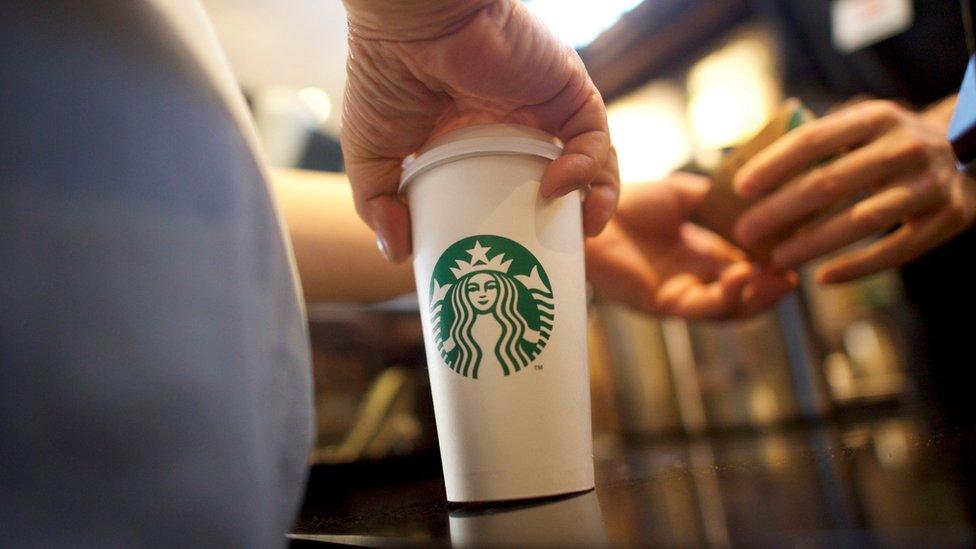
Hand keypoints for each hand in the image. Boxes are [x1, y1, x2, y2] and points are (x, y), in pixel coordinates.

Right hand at [341, 0, 617, 262]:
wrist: (408, 22)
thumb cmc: (383, 77)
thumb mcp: (370, 156)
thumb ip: (380, 206)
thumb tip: (397, 255)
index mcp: (477, 141)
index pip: (514, 191)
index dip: (522, 227)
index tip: (517, 260)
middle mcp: (518, 126)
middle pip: (562, 183)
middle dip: (569, 222)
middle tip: (562, 254)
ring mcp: (546, 110)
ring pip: (592, 164)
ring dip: (596, 201)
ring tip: (581, 230)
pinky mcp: (568, 90)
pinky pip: (595, 136)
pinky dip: (589, 167)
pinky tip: (559, 186)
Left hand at [586, 174, 796, 319]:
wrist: (587, 210)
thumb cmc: (627, 201)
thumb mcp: (684, 195)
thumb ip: (717, 201)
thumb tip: (756, 201)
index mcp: (700, 252)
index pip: (746, 264)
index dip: (772, 262)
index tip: (798, 249)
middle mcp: (693, 276)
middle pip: (743, 294)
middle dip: (772, 287)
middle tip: (795, 274)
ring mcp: (678, 291)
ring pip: (728, 308)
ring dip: (756, 297)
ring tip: (779, 280)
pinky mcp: (661, 302)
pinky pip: (701, 307)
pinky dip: (726, 297)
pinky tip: (742, 275)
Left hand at [733, 99, 975, 283]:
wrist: (967, 153)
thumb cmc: (890, 145)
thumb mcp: (863, 127)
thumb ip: (821, 142)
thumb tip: (752, 171)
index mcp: (877, 117)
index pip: (814, 139)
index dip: (773, 164)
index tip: (740, 188)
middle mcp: (907, 146)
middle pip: (831, 182)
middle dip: (780, 210)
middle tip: (745, 232)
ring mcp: (931, 184)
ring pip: (862, 220)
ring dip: (813, 243)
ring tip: (777, 259)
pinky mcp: (949, 218)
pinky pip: (895, 250)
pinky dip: (856, 267)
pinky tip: (823, 278)